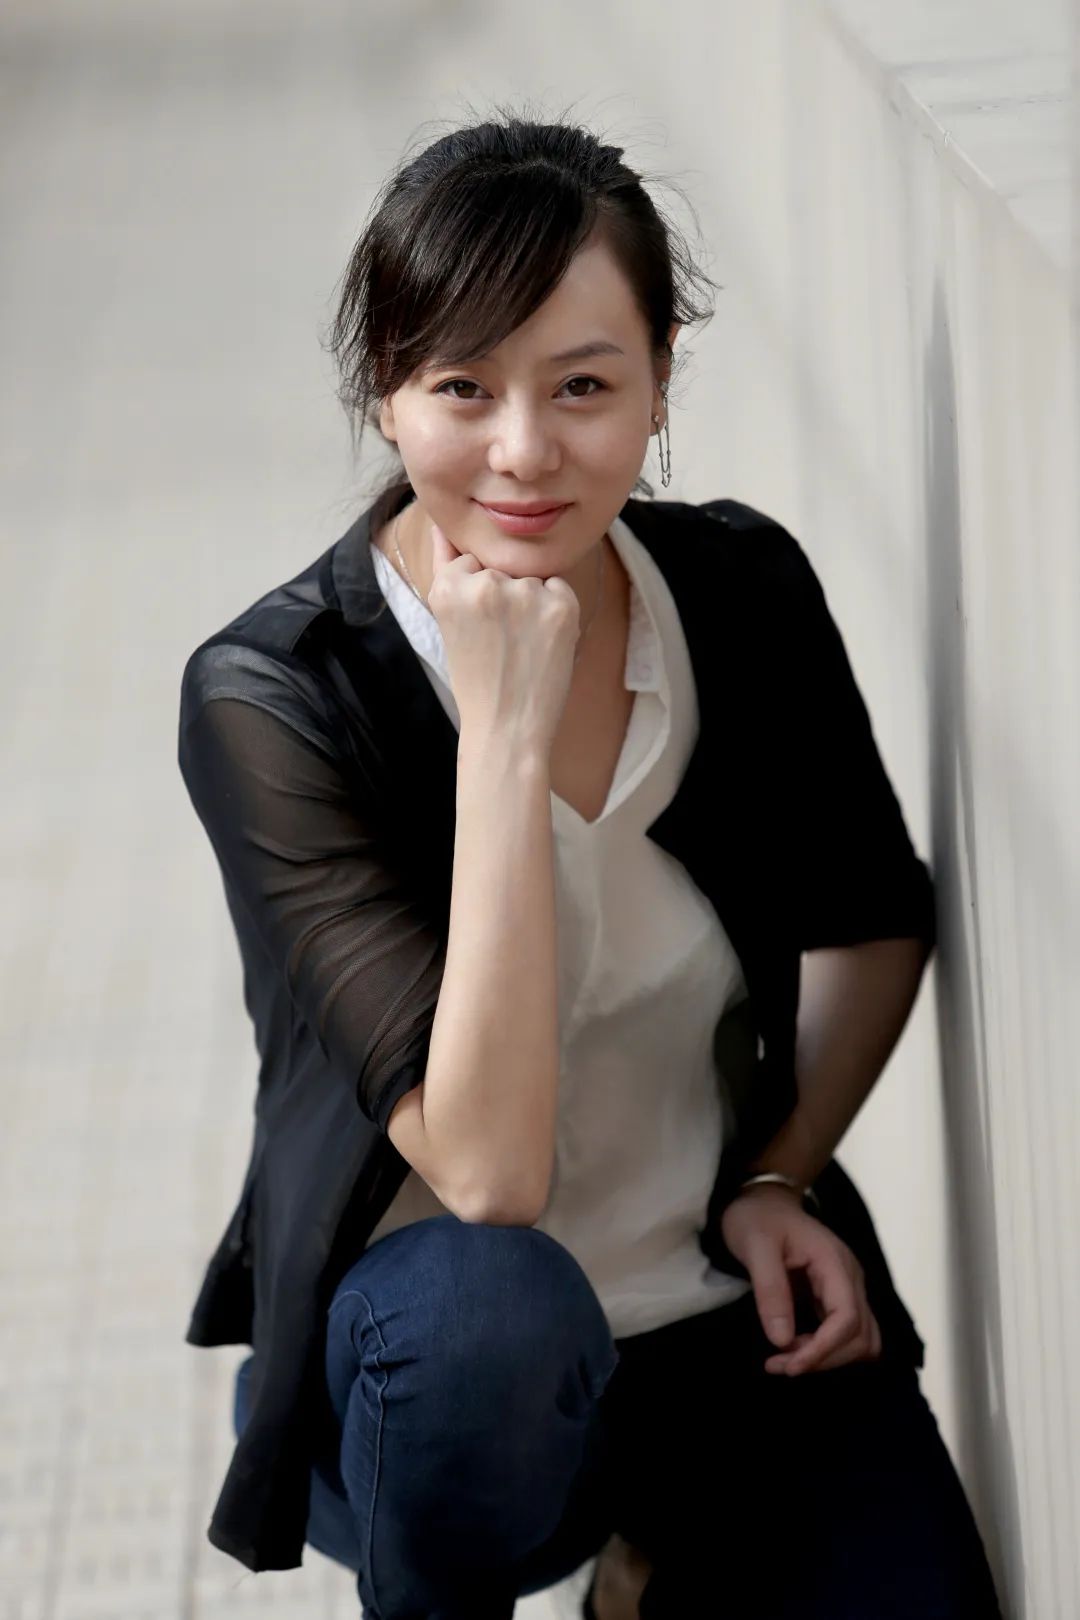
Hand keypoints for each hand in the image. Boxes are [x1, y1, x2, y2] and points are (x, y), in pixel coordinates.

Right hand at [427, 522, 579, 751]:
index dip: (480, 599)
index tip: (479, 629)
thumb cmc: (476, 680)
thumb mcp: (447, 621)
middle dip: (505, 597)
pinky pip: (559, 589)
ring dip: (532, 604)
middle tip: (499, 644)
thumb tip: (442, 526)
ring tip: (521, 647)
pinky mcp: (560, 604)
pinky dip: (556, 612)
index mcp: (448, 587)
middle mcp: (485, 583)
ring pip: (532, 578)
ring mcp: (525, 592)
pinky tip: (542, 644)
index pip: (472, 563)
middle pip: (502, 569)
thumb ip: (446, 567)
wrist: (507, 728)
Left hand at [720, 1184, 882, 1374]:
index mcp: (834, 1261)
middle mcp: (850, 1277)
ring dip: (828, 1359)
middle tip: (777, 1364)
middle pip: (860, 1336)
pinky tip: (795, 1349)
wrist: (764, 1202)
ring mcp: (848, 1288)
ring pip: (861, 1341)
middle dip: (822, 1358)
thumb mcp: (755, 1247)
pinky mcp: (838, 1298)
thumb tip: (782, 1341)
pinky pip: (848, 1335)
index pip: (847, 1317)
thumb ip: (770, 1290)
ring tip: (785, 1360)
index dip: (824, 1349)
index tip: (790, 1366)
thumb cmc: (757, 1219)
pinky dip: (828, 1351)